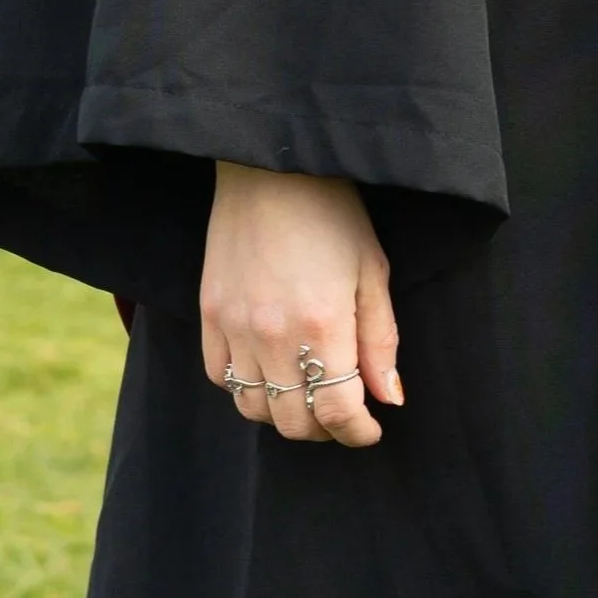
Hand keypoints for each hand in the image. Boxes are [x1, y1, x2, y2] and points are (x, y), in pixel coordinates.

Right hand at [200, 166, 402, 446]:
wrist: (272, 164)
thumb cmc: (332, 212)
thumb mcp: (373, 270)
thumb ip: (381, 341)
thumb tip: (388, 398)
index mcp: (322, 325)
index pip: (338, 413)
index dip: (359, 432)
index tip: (371, 429)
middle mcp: (272, 335)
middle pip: (294, 420)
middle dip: (325, 428)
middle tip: (344, 412)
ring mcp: (234, 325)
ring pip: (254, 407)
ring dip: (284, 413)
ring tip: (307, 394)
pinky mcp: (208, 313)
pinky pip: (219, 376)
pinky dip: (245, 387)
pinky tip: (268, 371)